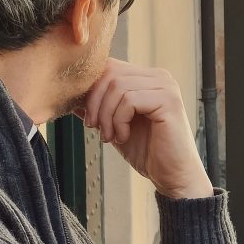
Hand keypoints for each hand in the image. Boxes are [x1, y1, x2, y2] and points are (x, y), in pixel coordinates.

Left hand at [79, 59, 212, 199]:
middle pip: (110, 72)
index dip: (91, 90)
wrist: (173, 176)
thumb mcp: (115, 124)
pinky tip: (123, 137)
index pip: (109, 66)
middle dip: (95, 102)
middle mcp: (159, 76)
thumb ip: (98, 106)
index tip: (87, 118)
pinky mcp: (168, 100)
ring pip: (117, 86)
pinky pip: (129, 100)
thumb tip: (71, 93)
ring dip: (106, 115)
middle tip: (94, 128)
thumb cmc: (147, 152)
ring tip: (110, 136)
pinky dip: (119, 121)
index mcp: (147, 78)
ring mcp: (166, 86)